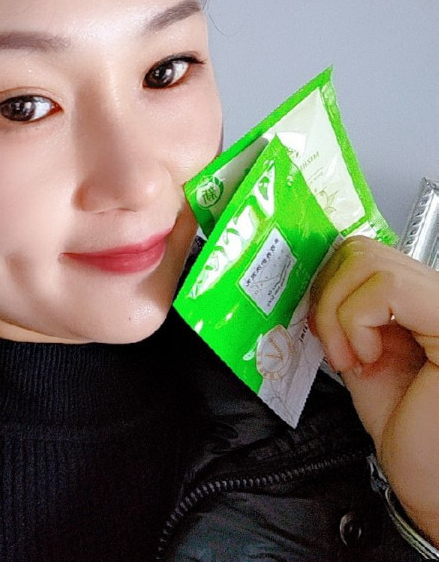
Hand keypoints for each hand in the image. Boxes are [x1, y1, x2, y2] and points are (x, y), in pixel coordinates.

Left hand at [309, 235, 438, 543]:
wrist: (436, 489)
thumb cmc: (414, 438)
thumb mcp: (363, 359)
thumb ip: (348, 318)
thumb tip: (312, 287)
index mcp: (422, 305)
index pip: (364, 252)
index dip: (327, 282)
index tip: (317, 324)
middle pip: (361, 249)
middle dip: (327, 296)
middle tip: (333, 345)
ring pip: (368, 261)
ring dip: (338, 314)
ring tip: (352, 357)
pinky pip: (386, 288)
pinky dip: (356, 322)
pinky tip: (367, 358)